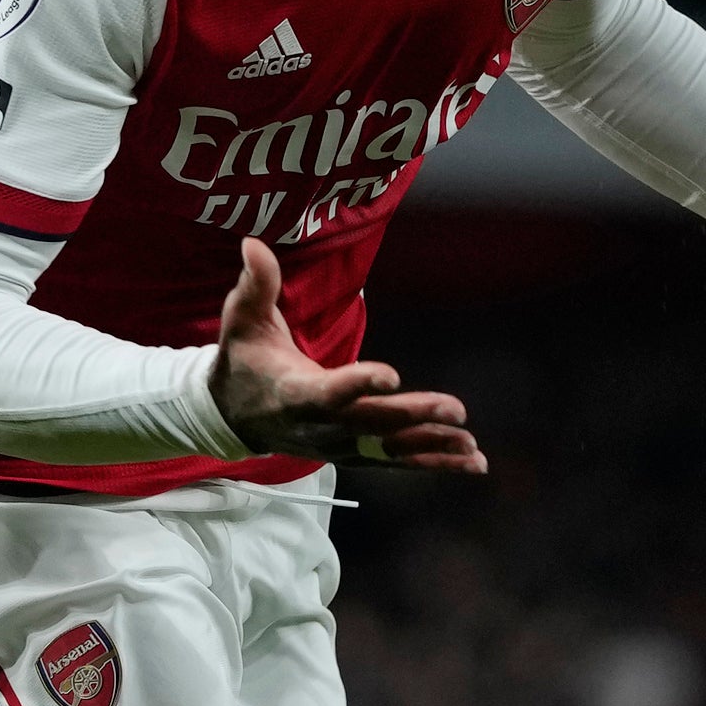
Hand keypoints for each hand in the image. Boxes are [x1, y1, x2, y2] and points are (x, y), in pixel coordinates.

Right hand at [205, 238, 485, 475]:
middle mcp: (320, 426)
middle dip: (414, 417)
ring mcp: (339, 446)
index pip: (329, 392)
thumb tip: (253, 243)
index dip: (359, 384)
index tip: (391, 376)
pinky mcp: (354, 454)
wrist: (233, 415)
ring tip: (472, 448)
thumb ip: (256, 284)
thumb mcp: (242, 319)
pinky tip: (471, 461)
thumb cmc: (244, 360)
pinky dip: (434, 461)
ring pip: (390, 450)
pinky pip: (397, 461)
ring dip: (433, 448)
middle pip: (372, 424)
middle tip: (455, 409)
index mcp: (295, 393)